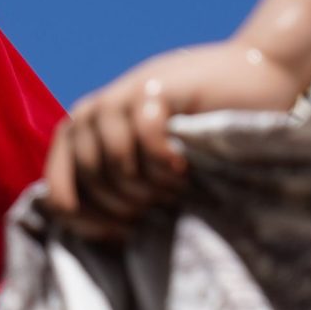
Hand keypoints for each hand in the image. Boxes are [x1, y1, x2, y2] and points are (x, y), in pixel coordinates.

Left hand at [44, 40, 302, 242]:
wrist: (254, 75)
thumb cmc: (204, 128)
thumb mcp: (150, 160)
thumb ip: (117, 180)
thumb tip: (86, 231)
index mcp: (84, 132)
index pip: (56, 189)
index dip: (84, 219)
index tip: (122, 234)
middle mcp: (95, 111)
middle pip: (89, 177)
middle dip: (124, 204)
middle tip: (161, 205)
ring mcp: (122, 95)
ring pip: (111, 160)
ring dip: (146, 184)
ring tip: (175, 183)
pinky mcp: (154, 86)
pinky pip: (144, 136)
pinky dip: (164, 159)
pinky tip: (184, 162)